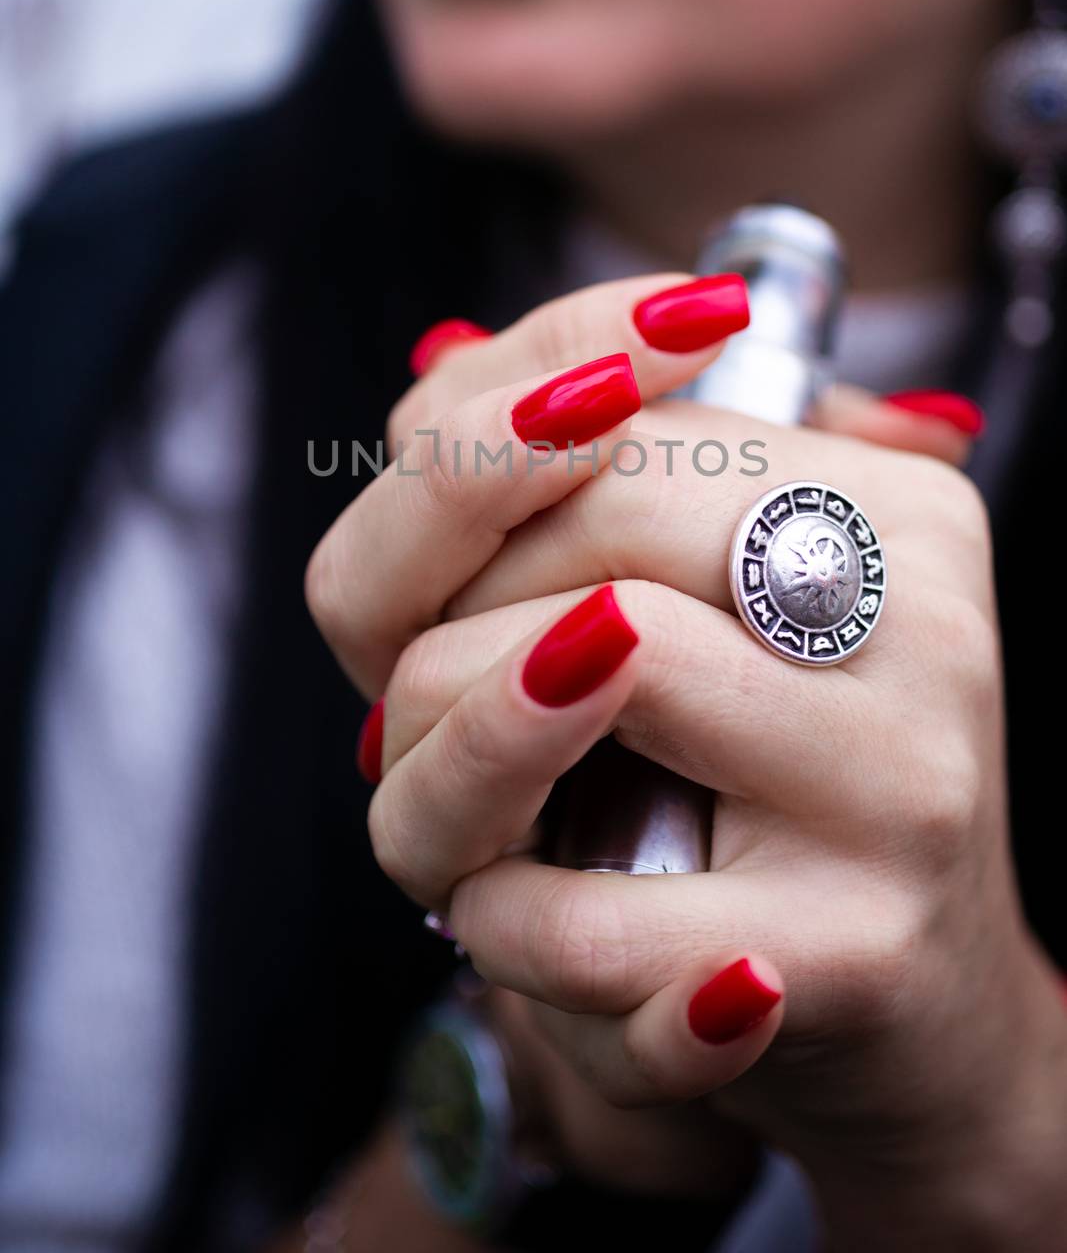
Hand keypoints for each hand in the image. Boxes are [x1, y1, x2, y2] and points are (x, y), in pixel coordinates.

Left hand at [307, 274, 1066, 1249]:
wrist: (915, 1012)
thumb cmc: (776, 787)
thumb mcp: (709, 604)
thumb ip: (604, 462)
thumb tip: (450, 362)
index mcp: (897, 506)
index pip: (626, 423)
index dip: (476, 487)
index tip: (457, 578)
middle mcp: (923, 618)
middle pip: (588, 534)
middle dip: (446, 625)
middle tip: (423, 700)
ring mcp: (900, 784)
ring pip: (562, 683)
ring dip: (443, 767)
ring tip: (467, 810)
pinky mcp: (853, 956)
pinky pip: (579, 918)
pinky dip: (494, 918)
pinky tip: (515, 915)